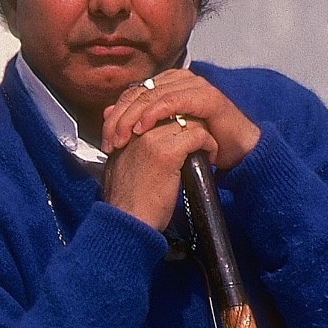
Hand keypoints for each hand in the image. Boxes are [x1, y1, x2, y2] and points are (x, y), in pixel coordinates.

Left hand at [100, 69, 260, 169]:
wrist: (234, 152)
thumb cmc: (198, 143)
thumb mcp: (163, 133)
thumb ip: (139, 120)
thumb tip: (107, 112)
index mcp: (167, 84)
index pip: (132, 94)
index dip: (115, 116)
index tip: (105, 140)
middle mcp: (179, 80)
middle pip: (138, 93)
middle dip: (120, 119)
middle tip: (109, 142)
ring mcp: (194, 85)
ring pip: (152, 96)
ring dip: (133, 118)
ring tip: (122, 138)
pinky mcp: (206, 96)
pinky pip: (173, 101)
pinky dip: (155, 113)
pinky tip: (143, 129)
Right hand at [102, 112, 218, 231]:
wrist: (125, 223)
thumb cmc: (124, 202)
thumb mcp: (118, 167)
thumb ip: (125, 147)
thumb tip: (135, 137)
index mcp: (123, 131)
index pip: (152, 105)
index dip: (173, 115)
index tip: (185, 130)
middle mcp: (135, 129)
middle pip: (172, 109)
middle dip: (189, 121)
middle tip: (199, 138)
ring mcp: (151, 139)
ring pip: (188, 119)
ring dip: (202, 132)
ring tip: (206, 148)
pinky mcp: (167, 152)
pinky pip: (198, 135)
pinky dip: (209, 144)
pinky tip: (210, 157)